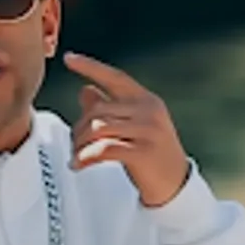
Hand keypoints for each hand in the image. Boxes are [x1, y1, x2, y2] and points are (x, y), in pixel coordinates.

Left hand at [64, 51, 190, 207]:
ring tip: (75, 156)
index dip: (91, 67)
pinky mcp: (143, 152)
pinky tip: (79, 165)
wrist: (175, 186)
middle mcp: (149, 110)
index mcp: (147, 100)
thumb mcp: (133, 128)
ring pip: (98, 128)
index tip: (69, 58)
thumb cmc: (150, 155)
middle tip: (73, 145)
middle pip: (98, 109)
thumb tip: (84, 89)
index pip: (115, 77)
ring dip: (80, 144)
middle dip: (79, 128)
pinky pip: (103, 148)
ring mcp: (148, 131)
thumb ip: (110, 108)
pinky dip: (86, 157)